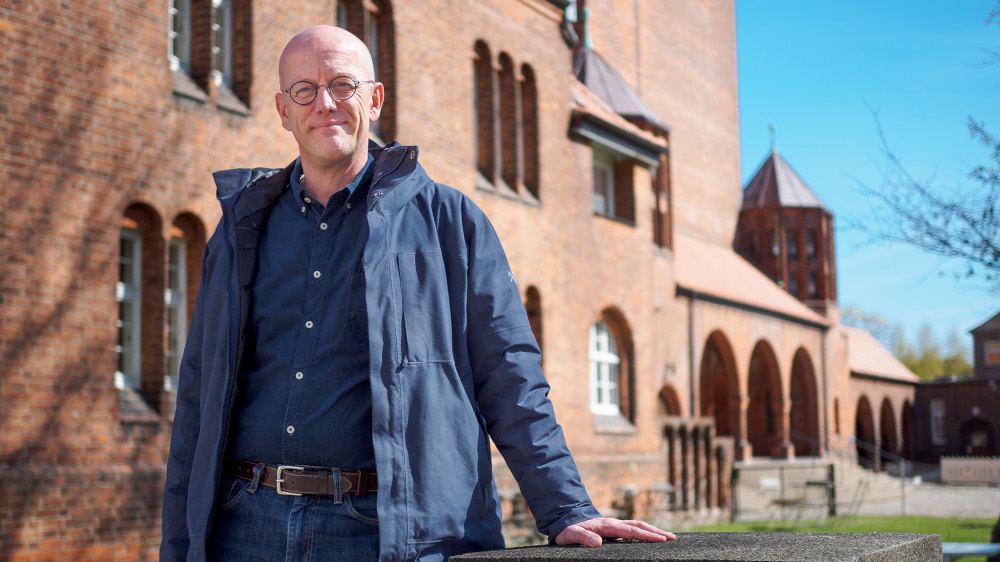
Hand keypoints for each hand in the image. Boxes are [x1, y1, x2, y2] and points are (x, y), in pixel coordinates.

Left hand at [554, 518, 675, 546]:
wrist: (564, 519)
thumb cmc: (568, 530)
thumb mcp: (571, 535)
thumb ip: (583, 538)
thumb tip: (597, 543)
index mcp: (606, 525)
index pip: (631, 531)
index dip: (646, 535)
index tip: (661, 539)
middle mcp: (613, 523)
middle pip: (639, 526)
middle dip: (656, 532)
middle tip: (673, 538)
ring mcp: (615, 524)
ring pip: (638, 526)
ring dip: (653, 530)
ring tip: (668, 537)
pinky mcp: (614, 528)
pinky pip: (633, 528)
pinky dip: (645, 531)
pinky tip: (652, 537)